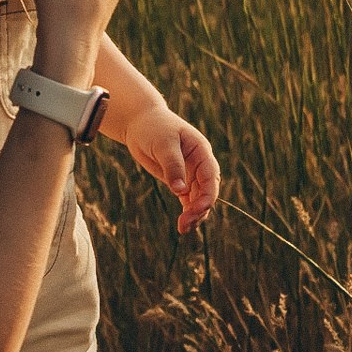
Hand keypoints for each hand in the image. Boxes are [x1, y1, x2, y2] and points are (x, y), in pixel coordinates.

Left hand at [114, 106, 220, 232]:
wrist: (140, 122)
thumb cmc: (154, 127)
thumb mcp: (163, 144)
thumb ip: (173, 166)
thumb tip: (180, 191)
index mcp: (202, 152)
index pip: (211, 177)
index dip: (207, 195)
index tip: (197, 209)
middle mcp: (200, 164)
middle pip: (207, 191)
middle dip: (200, 209)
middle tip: (185, 224)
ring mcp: (190, 174)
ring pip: (199, 198)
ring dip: (194, 214)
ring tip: (183, 229)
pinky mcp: (179, 181)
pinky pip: (188, 200)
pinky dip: (187, 212)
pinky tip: (183, 225)